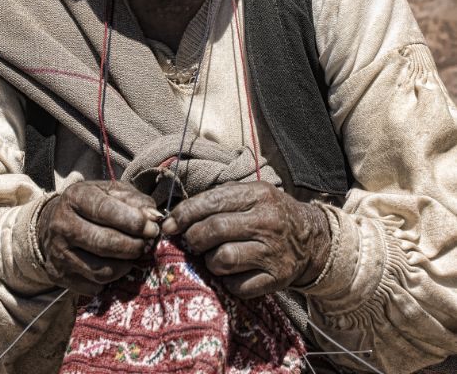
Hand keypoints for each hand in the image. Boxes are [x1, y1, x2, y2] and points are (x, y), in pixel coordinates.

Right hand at [37, 180, 161, 294]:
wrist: (52, 223)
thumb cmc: (90, 204)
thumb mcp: (110, 192)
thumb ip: (135, 200)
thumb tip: (154, 217)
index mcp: (75, 197)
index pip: (106, 211)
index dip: (133, 222)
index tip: (152, 228)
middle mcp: (62, 225)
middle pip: (104, 243)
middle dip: (133, 246)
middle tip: (146, 245)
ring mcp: (58, 253)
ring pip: (101, 270)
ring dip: (125, 265)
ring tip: (132, 255)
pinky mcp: (57, 275)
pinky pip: (93, 286)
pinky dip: (110, 280)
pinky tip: (114, 265)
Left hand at [161, 182, 330, 298]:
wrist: (311, 239)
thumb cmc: (270, 214)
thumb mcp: (252, 194)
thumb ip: (220, 199)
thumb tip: (178, 216)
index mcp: (258, 195)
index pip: (212, 202)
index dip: (184, 214)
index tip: (169, 224)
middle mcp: (266, 221)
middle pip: (214, 230)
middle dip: (194, 238)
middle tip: (193, 242)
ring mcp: (272, 252)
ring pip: (222, 259)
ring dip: (210, 261)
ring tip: (215, 256)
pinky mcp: (276, 279)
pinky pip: (237, 286)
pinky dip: (228, 282)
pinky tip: (233, 273)